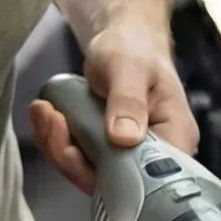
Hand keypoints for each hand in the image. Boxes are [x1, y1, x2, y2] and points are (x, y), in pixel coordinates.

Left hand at [27, 23, 198, 194]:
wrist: (125, 38)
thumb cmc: (134, 48)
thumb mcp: (130, 68)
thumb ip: (128, 101)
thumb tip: (124, 138)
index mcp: (176, 139)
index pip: (148, 178)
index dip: (108, 173)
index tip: (73, 144)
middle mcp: (158, 157)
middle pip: (114, 181)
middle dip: (73, 157)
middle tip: (51, 119)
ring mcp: (132, 157)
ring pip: (92, 174)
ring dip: (59, 147)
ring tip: (43, 112)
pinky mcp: (110, 153)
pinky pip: (82, 160)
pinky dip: (59, 142)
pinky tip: (46, 116)